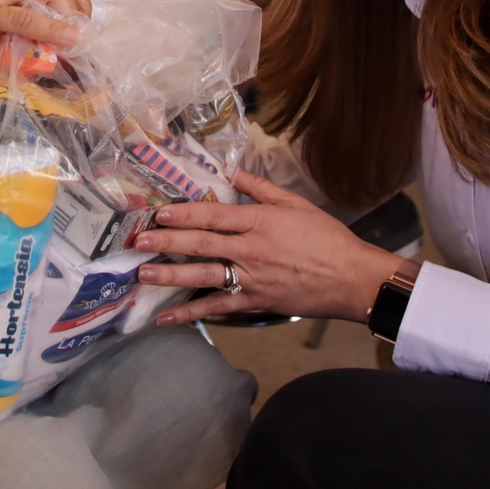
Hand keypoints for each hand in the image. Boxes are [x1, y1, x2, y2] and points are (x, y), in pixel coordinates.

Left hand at [133, 170, 401, 325]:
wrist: (351, 279)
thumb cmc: (327, 238)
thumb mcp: (295, 204)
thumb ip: (260, 188)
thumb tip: (231, 171)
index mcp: (259, 221)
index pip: (213, 214)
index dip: (183, 213)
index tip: (158, 213)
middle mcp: (250, 250)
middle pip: (201, 243)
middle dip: (167, 241)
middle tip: (138, 241)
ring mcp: (250, 279)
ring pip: (203, 276)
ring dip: (171, 275)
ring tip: (143, 274)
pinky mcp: (254, 302)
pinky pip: (217, 308)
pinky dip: (191, 314)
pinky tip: (166, 317)